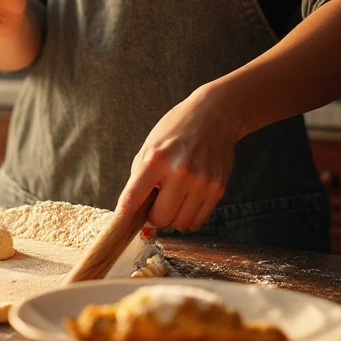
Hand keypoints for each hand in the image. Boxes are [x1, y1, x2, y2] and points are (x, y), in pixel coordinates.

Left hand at [116, 87, 243, 231]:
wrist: (214, 117)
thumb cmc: (175, 132)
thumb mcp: (149, 148)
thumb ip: (139, 179)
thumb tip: (132, 212)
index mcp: (155, 159)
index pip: (133, 198)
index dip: (125, 215)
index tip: (122, 223)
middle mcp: (179, 172)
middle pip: (160, 219)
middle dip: (154, 216)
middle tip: (155, 203)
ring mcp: (201, 182)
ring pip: (180, 224)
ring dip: (173, 217)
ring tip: (174, 198)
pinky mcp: (218, 189)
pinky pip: (197, 221)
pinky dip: (189, 216)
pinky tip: (187, 200)